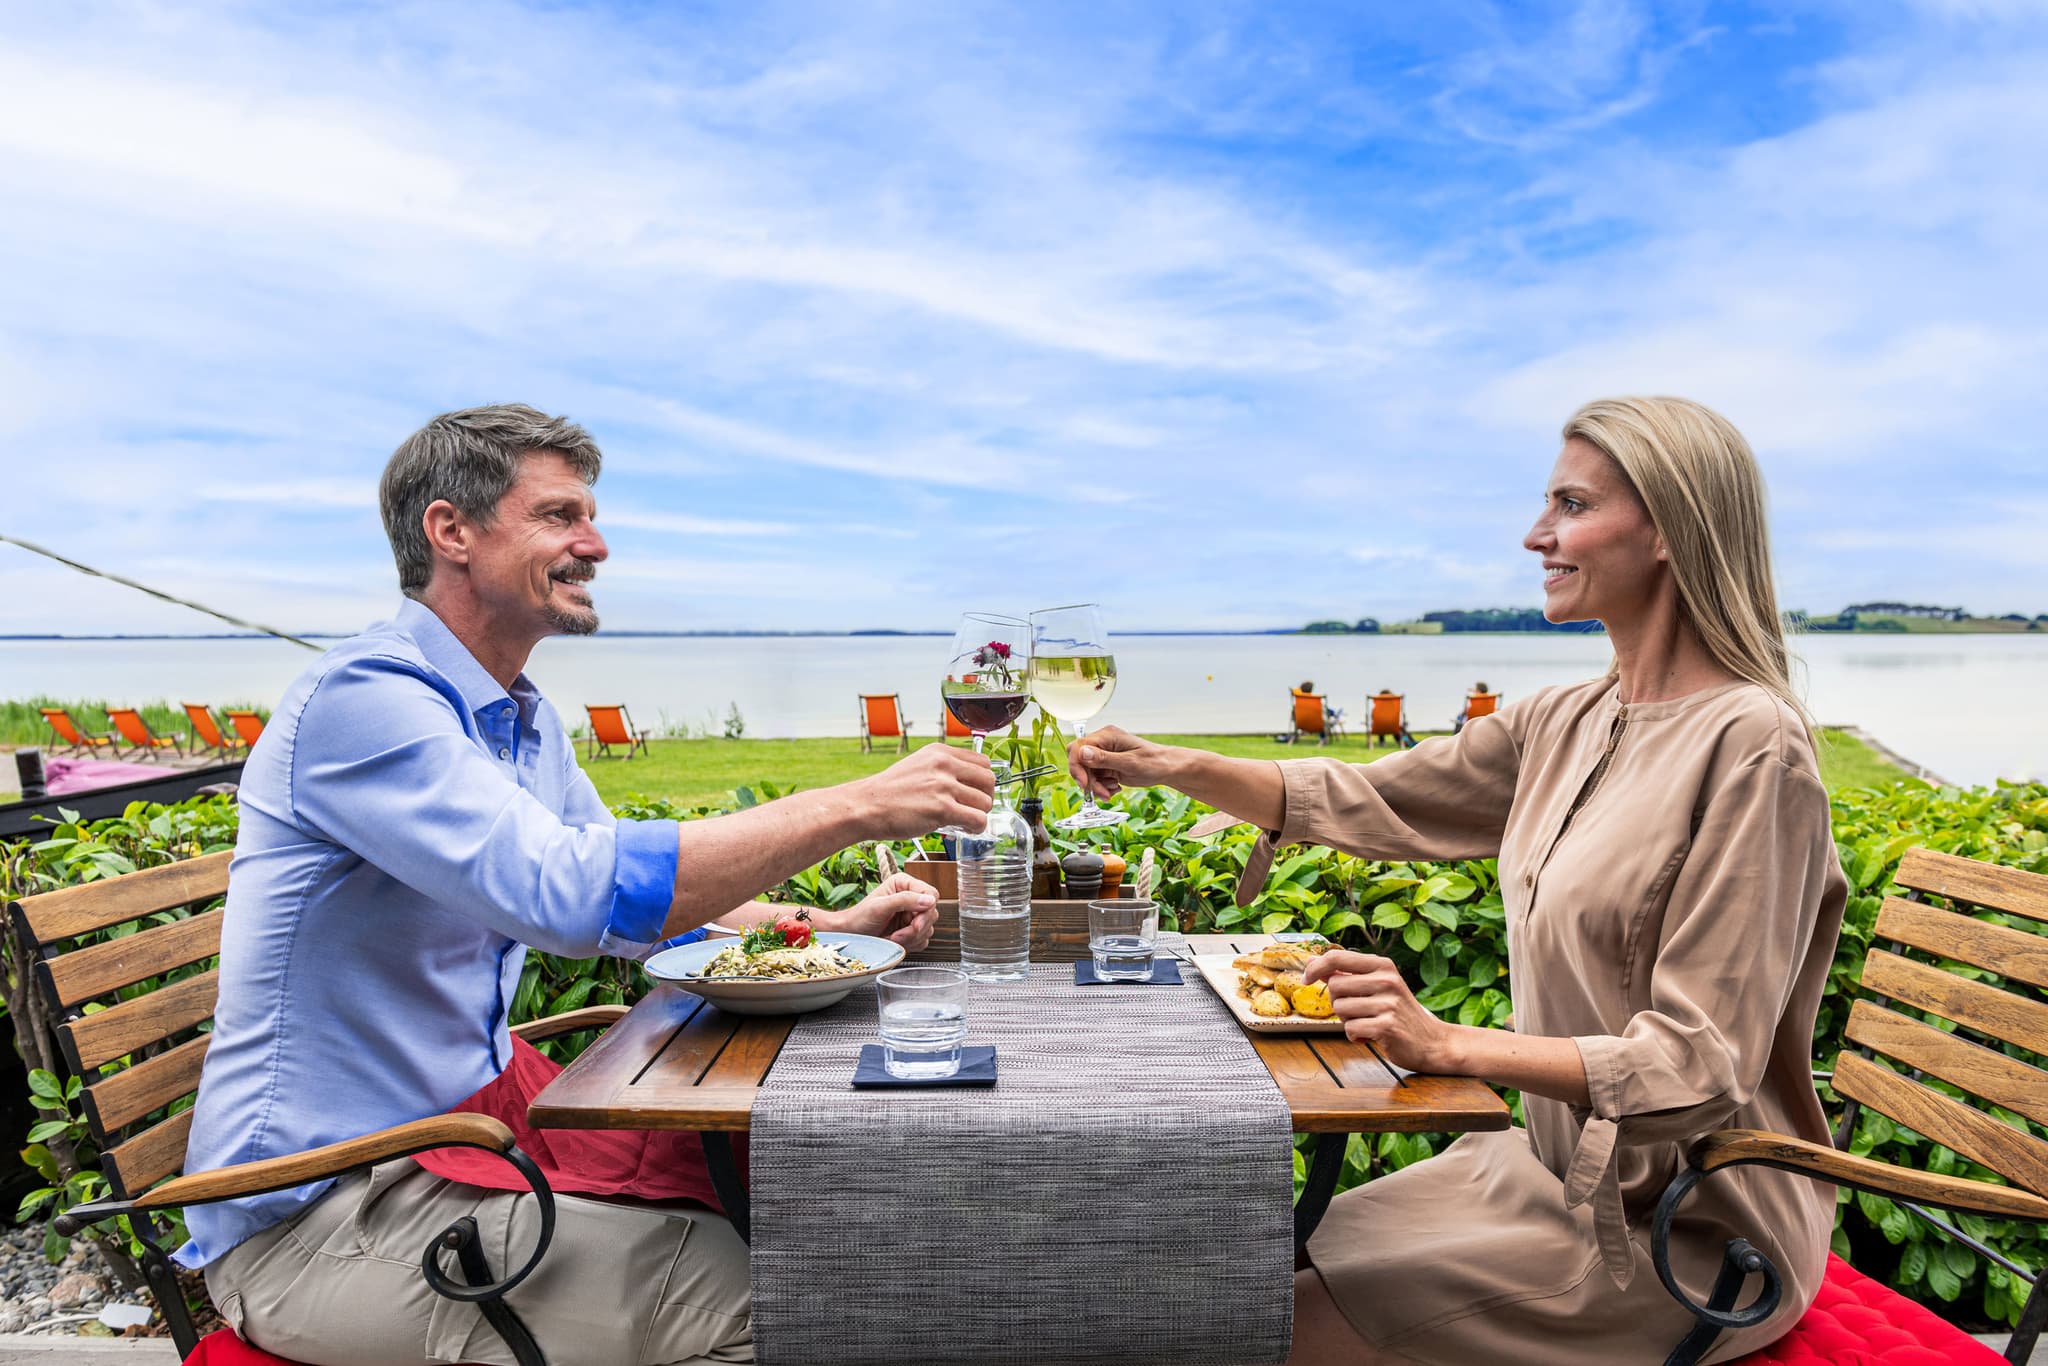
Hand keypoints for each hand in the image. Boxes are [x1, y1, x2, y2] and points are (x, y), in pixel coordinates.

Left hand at [825, 873, 939, 950]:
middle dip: (915, 928)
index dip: (926, 910)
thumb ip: (904, 900)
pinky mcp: (911, 930)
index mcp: (904, 884)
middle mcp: (910, 898)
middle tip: (899, 934)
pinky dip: (911, 944)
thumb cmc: (859, 917)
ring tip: (892, 938)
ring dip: (911, 938)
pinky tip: (896, 941)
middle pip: (931, 913)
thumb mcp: (880, 906)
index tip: (914, 922)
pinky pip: (923, 939)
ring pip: (928, 929)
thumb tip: (929, 900)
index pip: (930, 894)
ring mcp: (912, 915)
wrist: (851, 935)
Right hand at [858, 745, 993, 837]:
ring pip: (985, 802)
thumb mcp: (918, 766)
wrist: (865, 806)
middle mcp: (944, 764)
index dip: (981, 782)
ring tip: (963, 821)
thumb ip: (943, 769)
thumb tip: (968, 783)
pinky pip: (978, 819)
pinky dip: (976, 828)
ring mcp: (943, 785)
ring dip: (978, 815)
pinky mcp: (942, 808)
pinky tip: (963, 830)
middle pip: (989, 780)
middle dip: (984, 798)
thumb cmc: (888, 792)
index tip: (973, 794)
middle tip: (971, 809)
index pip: (983, 762)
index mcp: (940, 752)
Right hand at [1067, 725, 1177, 798]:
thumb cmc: (1154, 762)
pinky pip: (1096, 778)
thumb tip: (1082, 753)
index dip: (1076, 766)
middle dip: (1088, 780)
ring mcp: (1105, 755)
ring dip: (1096, 786)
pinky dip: (1102, 787)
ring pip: (1087, 773)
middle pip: (1080, 762)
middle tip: (1100, 793)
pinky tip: (1115, 789)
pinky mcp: (1108, 766)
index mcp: (1106, 736)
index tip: (1084, 782)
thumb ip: (1104, 758)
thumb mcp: (1129, 762)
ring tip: (1111, 792)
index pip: (1078, 747)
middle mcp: (1103, 743)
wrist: (1167, 769)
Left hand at [1303, 950, 1460, 1073]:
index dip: (1315, 967)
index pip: (1337, 957)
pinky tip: (1371, 1036)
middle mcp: (1387, 980)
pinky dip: (1356, 1037)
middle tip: (1359, 1011)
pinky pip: (1350, 1029)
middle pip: (1334, 986)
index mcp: (1382, 965)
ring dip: (1348, 1021)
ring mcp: (1388, 1003)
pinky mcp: (1387, 1026)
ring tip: (1369, 1023)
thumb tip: (1311, 960)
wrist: (1432, 1042)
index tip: (1306, 978)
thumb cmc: (1399, 1013)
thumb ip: (1345, 973)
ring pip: (1340, 1009)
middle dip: (1339, 1002)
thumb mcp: (1376, 986)